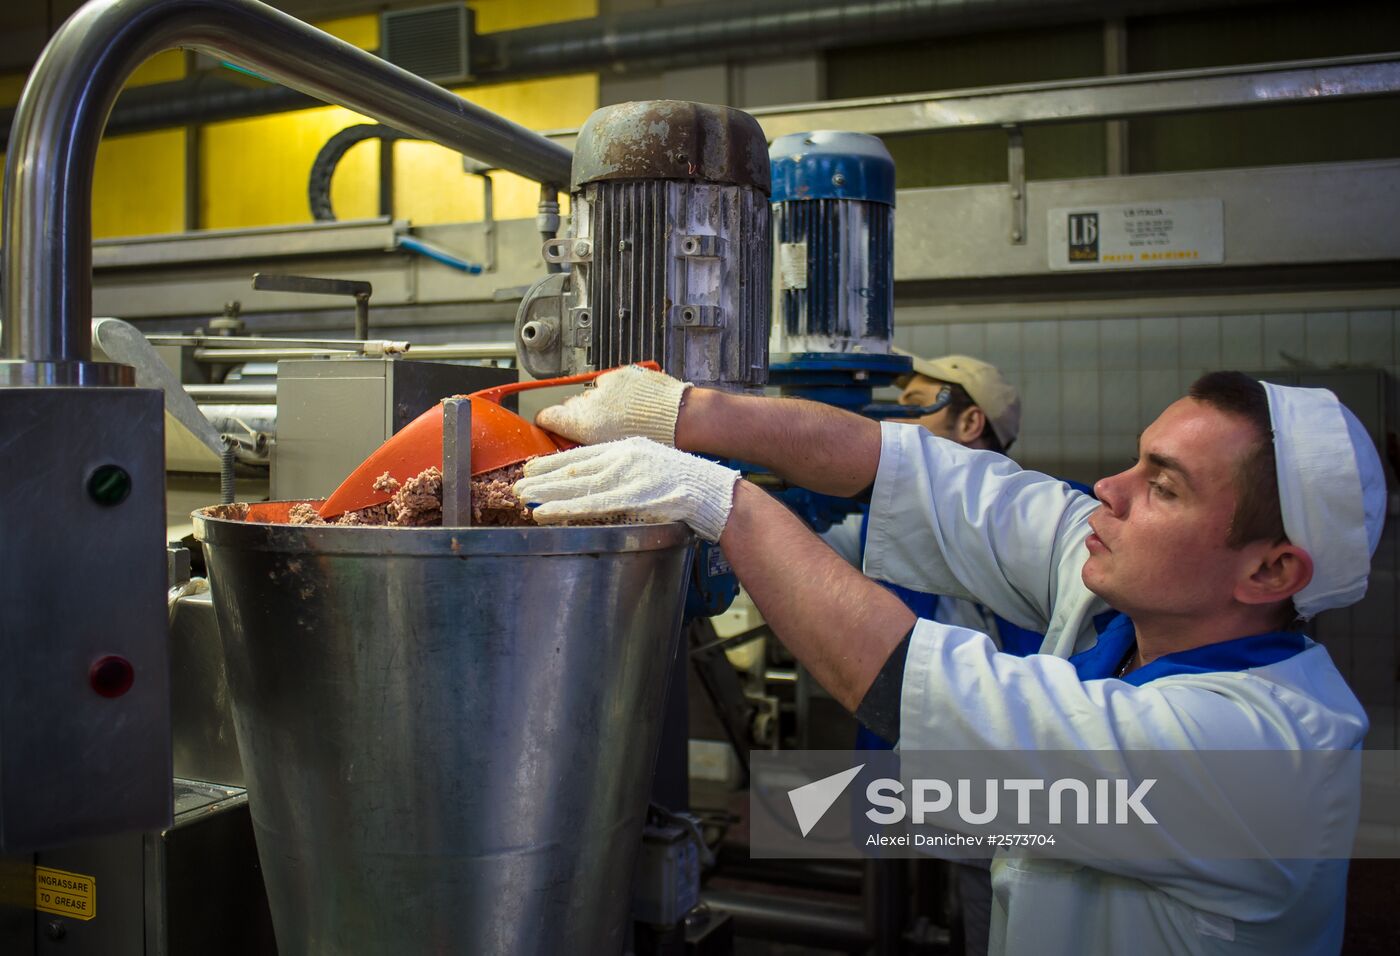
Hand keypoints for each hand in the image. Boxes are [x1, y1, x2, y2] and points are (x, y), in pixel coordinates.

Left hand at [513, 437, 739, 541]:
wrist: (713, 490)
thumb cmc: (688, 481)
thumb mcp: (654, 462)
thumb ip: (628, 467)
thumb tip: (605, 479)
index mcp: (627, 446)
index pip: (581, 454)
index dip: (553, 462)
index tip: (532, 468)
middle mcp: (622, 457)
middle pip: (572, 468)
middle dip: (542, 477)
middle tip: (517, 484)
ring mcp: (625, 477)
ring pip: (575, 485)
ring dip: (545, 492)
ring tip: (522, 497)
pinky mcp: (630, 498)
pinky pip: (589, 505)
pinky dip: (563, 509)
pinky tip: (544, 513)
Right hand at [536, 365, 690, 445]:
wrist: (678, 418)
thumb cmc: (649, 440)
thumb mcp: (611, 451)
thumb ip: (586, 442)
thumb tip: (574, 439)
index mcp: (582, 423)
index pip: (546, 416)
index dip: (548, 421)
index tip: (551, 425)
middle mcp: (589, 401)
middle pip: (571, 406)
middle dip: (581, 415)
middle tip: (599, 426)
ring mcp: (605, 385)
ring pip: (593, 394)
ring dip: (601, 402)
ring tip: (622, 414)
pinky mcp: (621, 373)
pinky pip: (611, 382)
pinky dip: (617, 390)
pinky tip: (631, 401)